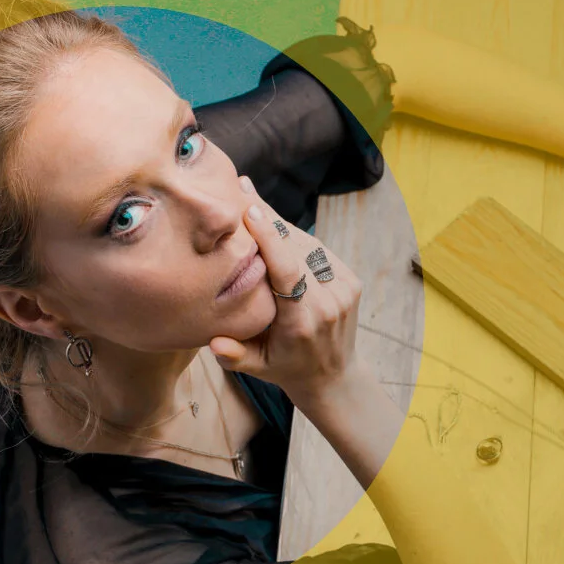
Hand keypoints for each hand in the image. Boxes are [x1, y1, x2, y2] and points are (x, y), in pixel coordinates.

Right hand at [209, 176, 363, 405]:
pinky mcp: (351, 280)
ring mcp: (344, 289)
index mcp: (304, 321)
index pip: (288, 271)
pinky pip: (318, 250)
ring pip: (308, 244)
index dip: (270, 238)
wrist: (334, 376)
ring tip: (249, 198)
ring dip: (279, 222)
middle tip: (239, 186)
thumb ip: (235, 356)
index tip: (249, 209)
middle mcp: (328, 301)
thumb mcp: (258, 369)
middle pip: (295, 248)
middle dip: (267, 217)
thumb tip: (211, 342)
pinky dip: (295, 236)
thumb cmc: (286, 369)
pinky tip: (272, 221)